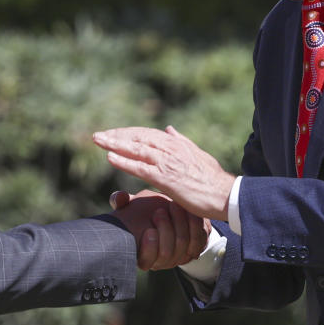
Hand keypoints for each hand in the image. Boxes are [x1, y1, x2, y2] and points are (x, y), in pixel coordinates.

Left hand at [94, 125, 235, 220]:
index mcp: (175, 144)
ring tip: (98, 140)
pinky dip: (124, 161)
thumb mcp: (197, 154)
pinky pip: (141, 167)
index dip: (127, 133)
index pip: (146, 134)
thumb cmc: (212, 179)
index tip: (112, 133)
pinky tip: (110, 157)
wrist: (226, 195)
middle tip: (97, 136)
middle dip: (116, 135)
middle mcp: (170, 149)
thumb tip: (169, 129)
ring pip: (136, 149)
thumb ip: (181, 141)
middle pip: (137, 137)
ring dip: (115, 144)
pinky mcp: (166, 178)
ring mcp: (168, 162)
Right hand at [110, 190, 210, 270]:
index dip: (149, 249)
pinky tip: (189, 211)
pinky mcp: (194, 249)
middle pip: (166, 254)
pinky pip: (198, 242)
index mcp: (142, 254)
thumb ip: (122, 201)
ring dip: (179, 224)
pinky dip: (194, 226)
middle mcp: (160, 261)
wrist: (171, 213)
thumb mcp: (133, 204)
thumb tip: (119, 197)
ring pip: (182, 247)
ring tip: (174, 205)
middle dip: (165, 230)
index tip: (149, 231)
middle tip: (161, 211)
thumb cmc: (146, 210)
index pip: (146, 261)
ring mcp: (178, 257)